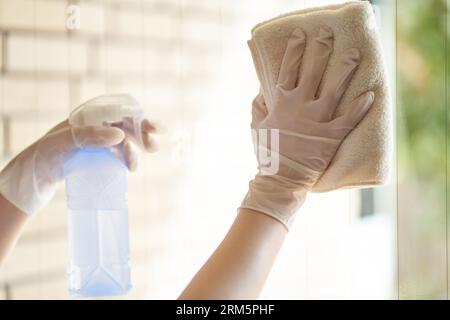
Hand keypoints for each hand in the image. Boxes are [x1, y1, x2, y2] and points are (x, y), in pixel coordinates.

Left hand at [0, 118, 158, 214]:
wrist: (32, 177)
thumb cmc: (44, 154)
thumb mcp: (63, 142)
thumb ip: (90, 135)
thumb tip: (120, 135)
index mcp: (89, 116)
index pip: (121, 112)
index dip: (141, 119)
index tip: (158, 129)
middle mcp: (97, 126)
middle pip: (128, 126)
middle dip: (143, 135)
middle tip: (153, 148)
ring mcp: (99, 142)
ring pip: (126, 142)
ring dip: (135, 152)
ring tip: (134, 167)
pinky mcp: (99, 157)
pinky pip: (119, 155)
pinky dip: (128, 159)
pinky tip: (129, 167)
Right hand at [241, 27, 373, 229]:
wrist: (280, 179)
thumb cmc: (267, 153)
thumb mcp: (257, 126)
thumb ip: (258, 105)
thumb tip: (262, 88)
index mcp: (281, 102)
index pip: (288, 68)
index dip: (295, 49)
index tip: (301, 34)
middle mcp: (300, 106)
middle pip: (313, 71)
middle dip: (321, 49)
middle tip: (328, 34)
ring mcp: (317, 121)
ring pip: (334, 88)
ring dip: (345, 69)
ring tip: (355, 54)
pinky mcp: (331, 136)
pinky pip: (349, 118)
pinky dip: (361, 107)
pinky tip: (371, 95)